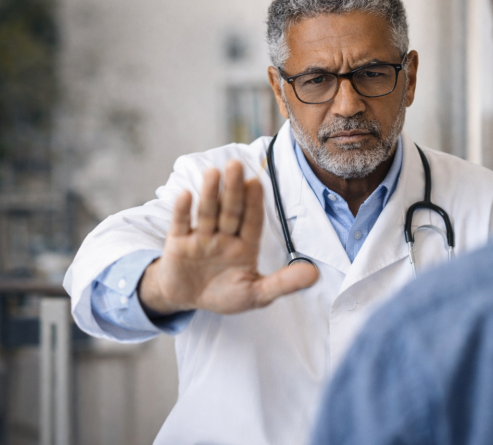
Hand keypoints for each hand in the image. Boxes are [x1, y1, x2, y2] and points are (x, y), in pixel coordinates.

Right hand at [138, 160, 318, 315]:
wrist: (187, 299)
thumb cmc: (224, 294)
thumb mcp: (256, 294)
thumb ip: (283, 283)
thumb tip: (315, 274)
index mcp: (245, 245)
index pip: (251, 221)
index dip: (254, 203)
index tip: (256, 183)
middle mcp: (223, 236)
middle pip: (230, 210)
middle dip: (233, 189)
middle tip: (236, 165)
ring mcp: (200, 238)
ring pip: (207, 213)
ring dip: (209, 194)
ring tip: (213, 173)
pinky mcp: (178, 243)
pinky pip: (181, 225)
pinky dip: (182, 211)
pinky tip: (186, 195)